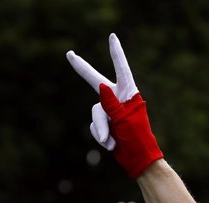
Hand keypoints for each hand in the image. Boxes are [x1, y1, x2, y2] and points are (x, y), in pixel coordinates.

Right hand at [66, 33, 162, 178]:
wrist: (138, 159)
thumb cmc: (137, 137)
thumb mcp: (124, 118)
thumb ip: (111, 102)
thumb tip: (100, 86)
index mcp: (128, 93)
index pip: (121, 69)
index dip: (116, 53)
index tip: (112, 37)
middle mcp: (118, 99)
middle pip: (95, 82)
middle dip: (82, 69)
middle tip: (69, 55)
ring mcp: (110, 111)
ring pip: (95, 113)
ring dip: (102, 129)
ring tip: (112, 141)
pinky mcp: (104, 123)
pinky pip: (95, 126)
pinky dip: (101, 136)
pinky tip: (112, 145)